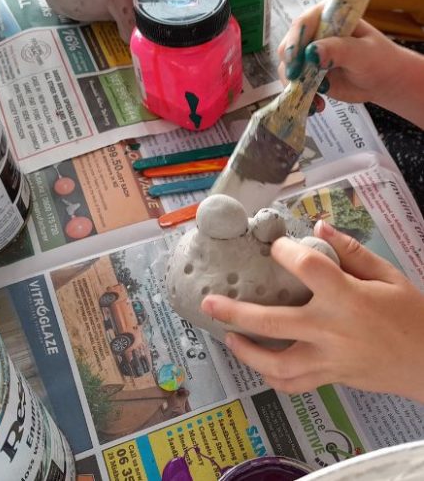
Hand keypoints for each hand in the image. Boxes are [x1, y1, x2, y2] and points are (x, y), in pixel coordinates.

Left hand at [201, 220, 423, 401]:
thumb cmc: (413, 315)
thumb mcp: (389, 276)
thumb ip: (352, 252)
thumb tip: (318, 228)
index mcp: (348, 298)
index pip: (307, 268)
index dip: (284, 251)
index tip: (274, 245)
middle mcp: (331, 330)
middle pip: (273, 322)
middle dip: (235, 311)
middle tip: (209, 303)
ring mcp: (328, 360)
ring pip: (277, 365)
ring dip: (246, 352)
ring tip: (226, 335)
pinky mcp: (330, 378)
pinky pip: (293, 385)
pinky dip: (271, 377)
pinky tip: (256, 362)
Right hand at [277, 2, 422, 119]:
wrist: (383, 81)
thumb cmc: (379, 60)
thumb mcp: (361, 53)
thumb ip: (338, 50)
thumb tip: (311, 53)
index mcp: (327, 18)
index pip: (302, 25)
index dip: (294, 41)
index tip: (293, 61)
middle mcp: (314, 35)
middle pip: (288, 48)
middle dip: (290, 67)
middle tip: (297, 82)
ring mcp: (309, 57)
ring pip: (288, 70)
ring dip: (297, 87)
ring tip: (317, 102)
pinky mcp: (308, 75)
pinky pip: (295, 86)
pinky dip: (301, 98)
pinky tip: (317, 106)